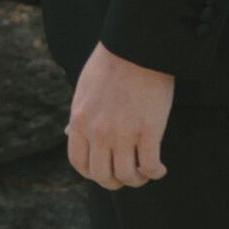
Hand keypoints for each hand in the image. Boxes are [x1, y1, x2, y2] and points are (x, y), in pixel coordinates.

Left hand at [67, 43, 174, 190]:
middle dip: (115, 182)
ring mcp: (122, 133)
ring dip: (137, 179)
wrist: (137, 46)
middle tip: (128, 175)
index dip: (92, 173)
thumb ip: (79, 114)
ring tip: (146, 172)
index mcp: (79, 120)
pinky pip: (149, 166)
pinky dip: (156, 172)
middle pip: (102, 176)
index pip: (79, 163)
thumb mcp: (85, 88)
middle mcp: (97, 131)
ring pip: (127, 175)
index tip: (105, 170)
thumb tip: (68, 133)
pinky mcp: (148, 131)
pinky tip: (160, 168)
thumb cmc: (112, 63)